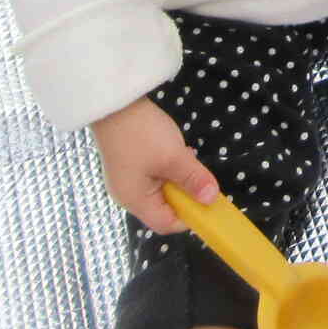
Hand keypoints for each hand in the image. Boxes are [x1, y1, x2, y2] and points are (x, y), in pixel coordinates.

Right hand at [92, 96, 219, 234]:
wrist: (115, 104)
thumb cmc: (142, 135)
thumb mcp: (174, 157)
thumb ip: (193, 180)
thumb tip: (211, 199)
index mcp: (135, 200)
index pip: (165, 224)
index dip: (189, 217)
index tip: (208, 202)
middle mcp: (127, 195)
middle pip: (163, 207)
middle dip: (185, 193)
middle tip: (198, 176)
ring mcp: (126, 179)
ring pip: (161, 188)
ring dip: (178, 177)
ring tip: (187, 158)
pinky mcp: (129, 163)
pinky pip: (154, 174)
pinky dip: (169, 167)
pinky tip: (177, 150)